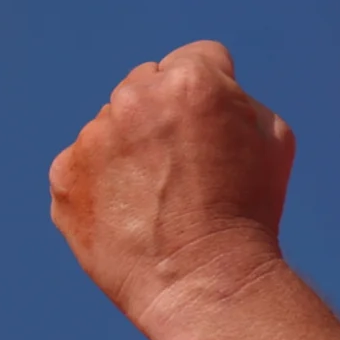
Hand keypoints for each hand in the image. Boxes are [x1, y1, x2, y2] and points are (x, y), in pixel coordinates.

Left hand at [49, 42, 297, 326]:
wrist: (206, 282)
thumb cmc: (251, 211)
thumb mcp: (274, 138)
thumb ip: (237, 96)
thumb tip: (212, 87)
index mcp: (191, 80)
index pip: (200, 57)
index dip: (216, 96)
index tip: (220, 132)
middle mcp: (134, 98)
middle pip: (149, 83)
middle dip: (165, 113)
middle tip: (188, 168)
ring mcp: (93, 138)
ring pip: (113, 125)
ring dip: (131, 148)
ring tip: (160, 201)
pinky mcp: (65, 176)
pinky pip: (84, 165)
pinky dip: (102, 185)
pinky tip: (132, 217)